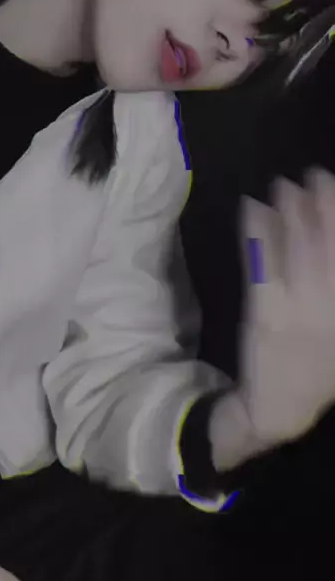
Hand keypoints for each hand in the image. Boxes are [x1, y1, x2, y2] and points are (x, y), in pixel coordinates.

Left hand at [211, 170, 334, 469]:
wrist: (281, 407)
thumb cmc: (323, 371)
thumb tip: (329, 245)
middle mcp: (325, 303)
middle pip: (324, 244)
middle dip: (320, 206)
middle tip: (314, 174)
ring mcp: (292, 305)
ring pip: (293, 249)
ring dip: (289, 213)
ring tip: (285, 184)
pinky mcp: (261, 308)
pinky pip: (260, 263)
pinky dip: (257, 233)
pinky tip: (254, 208)